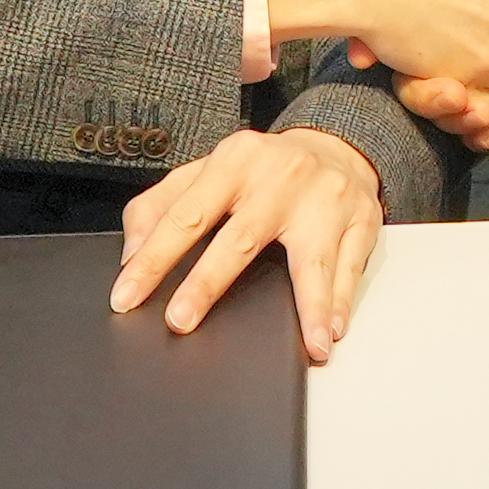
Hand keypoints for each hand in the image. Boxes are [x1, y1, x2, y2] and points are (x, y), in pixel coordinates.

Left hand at [113, 127, 380, 362]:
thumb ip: (160, 205)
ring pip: (310, 258)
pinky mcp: (361, 219)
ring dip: (308, 305)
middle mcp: (281, 176)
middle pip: (240, 237)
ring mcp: (325, 198)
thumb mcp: (207, 172)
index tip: (128, 295)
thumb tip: (131, 253)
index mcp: (235, 161)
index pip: (186, 214)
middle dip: (207, 283)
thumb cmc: (263, 170)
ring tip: (306, 343)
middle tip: (181, 321)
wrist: (336, 145)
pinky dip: (340, 302)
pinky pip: (349, 267)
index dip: (153, 258)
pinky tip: (330, 331)